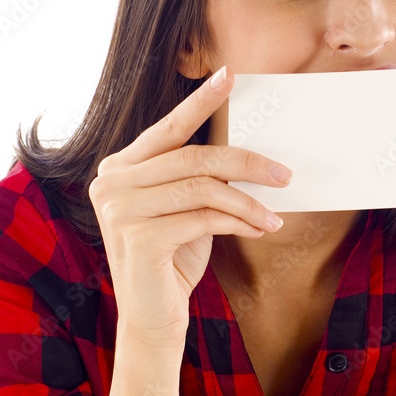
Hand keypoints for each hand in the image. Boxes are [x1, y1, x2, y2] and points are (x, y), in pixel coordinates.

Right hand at [88, 67, 291, 347]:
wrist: (153, 319)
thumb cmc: (174, 257)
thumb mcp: (186, 207)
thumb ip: (198, 175)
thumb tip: (245, 146)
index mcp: (118, 168)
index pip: (167, 128)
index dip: (200, 101)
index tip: (229, 76)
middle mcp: (110, 183)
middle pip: (193, 157)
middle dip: (247, 162)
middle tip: (285, 172)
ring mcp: (120, 210)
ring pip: (203, 188)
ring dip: (249, 200)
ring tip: (276, 213)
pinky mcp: (139, 238)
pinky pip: (204, 218)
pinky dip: (240, 222)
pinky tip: (260, 229)